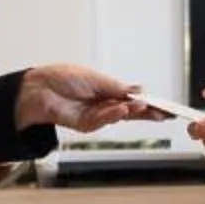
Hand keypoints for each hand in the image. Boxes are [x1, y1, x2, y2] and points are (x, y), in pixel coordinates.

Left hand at [15, 64, 164, 133]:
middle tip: (163, 114)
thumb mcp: (96, 79)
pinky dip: (113, 114)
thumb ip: (118, 88)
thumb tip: (140, 90)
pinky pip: (103, 121)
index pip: (134, 99)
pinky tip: (121, 108)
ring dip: (132, 111)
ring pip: (120, 116)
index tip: (166, 106)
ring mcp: (96, 116)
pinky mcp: (86, 125)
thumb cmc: (63, 79)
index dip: (149, 103)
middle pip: (131, 111)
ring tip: (143, 106)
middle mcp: (104, 105)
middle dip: (148, 112)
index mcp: (108, 92)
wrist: (39, 89)